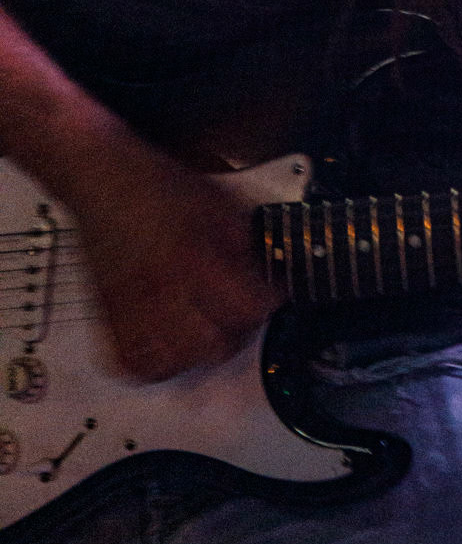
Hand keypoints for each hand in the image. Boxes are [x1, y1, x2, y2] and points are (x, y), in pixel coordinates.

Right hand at [77, 152, 277, 382]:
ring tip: (210, 332)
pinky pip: (134, 362)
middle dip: (239, 332)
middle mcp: (162, 290)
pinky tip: (170, 347)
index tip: (274, 295)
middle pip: (214, 345)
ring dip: (200, 353)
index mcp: (194, 258)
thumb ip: (245, 241)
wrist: (104, 179)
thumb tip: (268, 269)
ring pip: (175, 362)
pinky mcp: (111, 314)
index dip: (269, 303)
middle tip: (244, 314)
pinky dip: (156, 363)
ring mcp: (133, 307)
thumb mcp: (218, 203)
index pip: (245, 307)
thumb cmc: (157, 185)